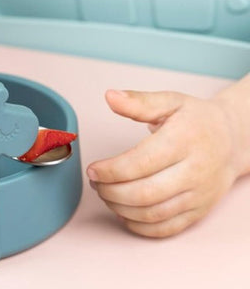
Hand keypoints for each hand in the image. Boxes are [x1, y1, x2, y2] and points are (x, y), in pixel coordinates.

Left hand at [87, 89, 249, 237]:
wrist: (232, 140)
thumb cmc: (197, 120)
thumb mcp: (170, 102)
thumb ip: (138, 102)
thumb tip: (110, 96)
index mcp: (182, 141)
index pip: (139, 163)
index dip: (110, 171)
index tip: (92, 169)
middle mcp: (193, 171)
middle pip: (143, 193)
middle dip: (110, 191)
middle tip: (96, 183)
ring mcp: (198, 195)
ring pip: (152, 214)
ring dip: (120, 209)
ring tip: (106, 194)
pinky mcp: (198, 211)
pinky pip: (166, 229)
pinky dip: (139, 226)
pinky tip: (124, 212)